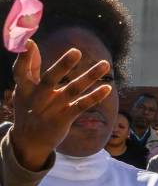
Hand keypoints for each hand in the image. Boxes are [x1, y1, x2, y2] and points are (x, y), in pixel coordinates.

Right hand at [10, 40, 111, 170]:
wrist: (29, 143)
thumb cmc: (29, 107)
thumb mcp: (24, 89)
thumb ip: (29, 67)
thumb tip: (30, 43)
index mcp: (24, 89)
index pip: (21, 72)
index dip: (25, 59)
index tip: (30, 43)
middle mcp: (37, 99)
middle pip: (50, 80)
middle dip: (62, 66)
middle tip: (76, 51)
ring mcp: (51, 110)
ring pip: (72, 90)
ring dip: (89, 77)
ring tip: (105, 64)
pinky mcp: (63, 119)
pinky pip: (81, 106)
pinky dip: (94, 97)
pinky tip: (108, 88)